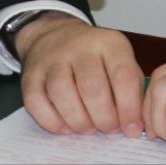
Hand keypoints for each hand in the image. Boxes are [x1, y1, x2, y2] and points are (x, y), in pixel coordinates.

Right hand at [15, 13, 144, 137]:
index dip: (129, 108)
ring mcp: (52, 60)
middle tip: (109, 129)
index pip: (123, 76)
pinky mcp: (30, 75)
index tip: (132, 129)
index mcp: (109, 43)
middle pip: (92, 87)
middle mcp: (80, 47)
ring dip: (79, 121)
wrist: (55, 35)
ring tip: (88, 128)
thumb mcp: (120, 59)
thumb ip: (131, 88)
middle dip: (104, 117)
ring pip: (62, 94)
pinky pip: (37, 103)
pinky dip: (53, 122)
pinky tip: (66, 127)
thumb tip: (135, 125)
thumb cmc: (95, 56)